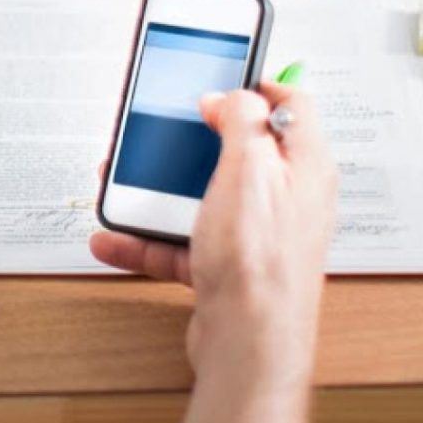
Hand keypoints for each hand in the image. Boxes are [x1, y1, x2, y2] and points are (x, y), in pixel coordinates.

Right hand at [89, 82, 336, 385]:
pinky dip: (149, 239)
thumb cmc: (260, 263)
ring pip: (205, 198)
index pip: (292, 104)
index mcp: (305, 165)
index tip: (221, 78)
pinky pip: (185, 241)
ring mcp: (258, 235)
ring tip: (123, 185)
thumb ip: (241, 121)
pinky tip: (117, 238)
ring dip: (160, 192)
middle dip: (192, 142)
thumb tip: (232, 97)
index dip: (256, 84)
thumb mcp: (248, 169)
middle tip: (164, 132)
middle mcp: (288, 198)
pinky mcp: (231, 267)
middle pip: (239, 152)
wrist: (249, 344)